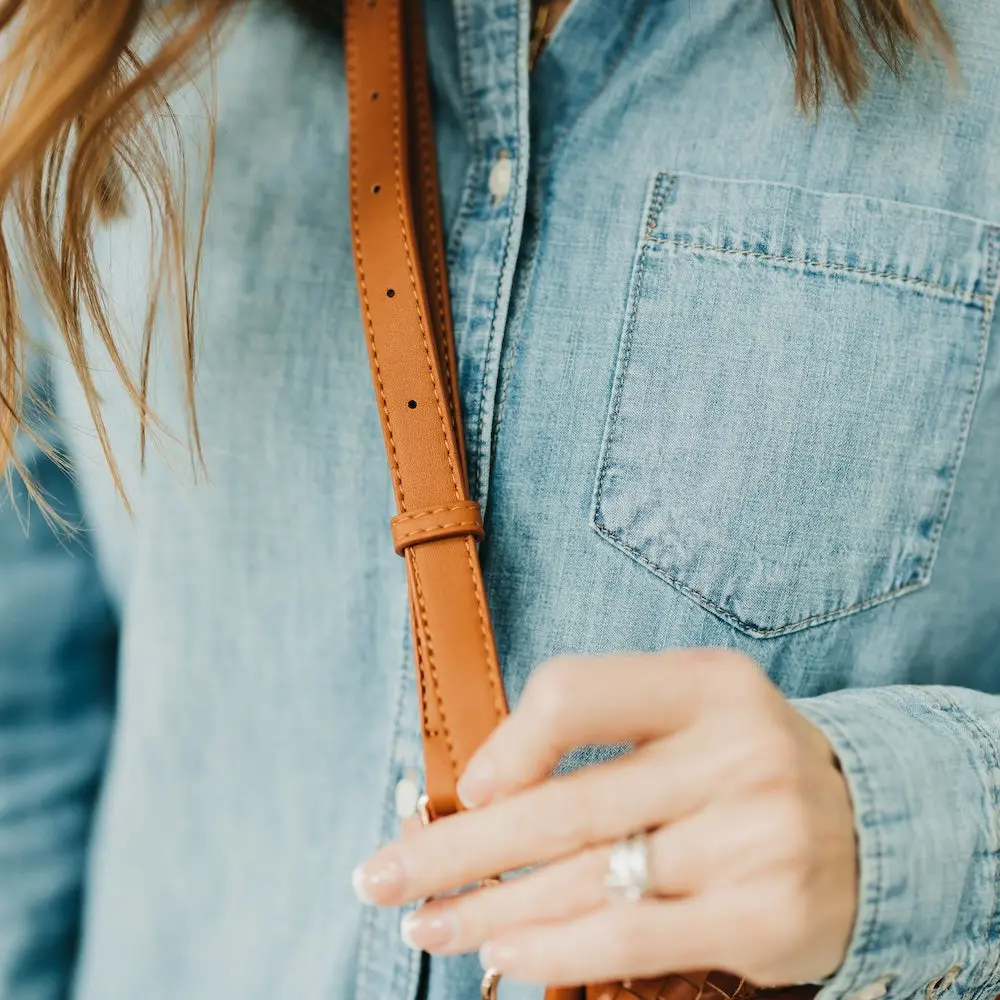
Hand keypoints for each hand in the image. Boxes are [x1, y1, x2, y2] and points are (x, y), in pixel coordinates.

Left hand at [352, 650, 857, 986]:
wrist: (868, 823)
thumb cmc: (736, 763)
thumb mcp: (682, 714)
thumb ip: (594, 733)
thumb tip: (480, 792)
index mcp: (707, 682)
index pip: (575, 692)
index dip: (505, 743)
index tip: (463, 791)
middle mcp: (736, 752)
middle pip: (564, 807)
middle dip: (458, 850)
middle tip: (382, 875)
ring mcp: (757, 837)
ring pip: (587, 882)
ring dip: (488, 910)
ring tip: (428, 923)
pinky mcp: (766, 916)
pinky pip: (631, 940)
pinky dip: (554, 950)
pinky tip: (505, 953)